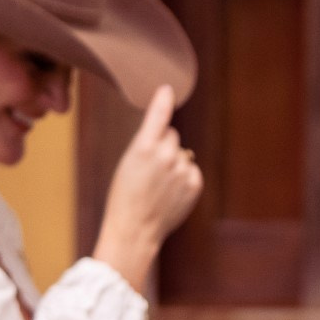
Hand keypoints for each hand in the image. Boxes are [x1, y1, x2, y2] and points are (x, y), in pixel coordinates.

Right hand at [92, 86, 202, 291]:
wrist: (135, 229)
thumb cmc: (125, 196)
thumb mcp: (128, 164)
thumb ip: (149, 146)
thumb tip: (174, 140)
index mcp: (143, 147)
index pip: (158, 115)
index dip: (163, 100)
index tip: (168, 89)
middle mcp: (166, 155)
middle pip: (171, 136)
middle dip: (163, 146)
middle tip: (148, 169)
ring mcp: (182, 169)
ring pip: (182, 153)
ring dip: (174, 163)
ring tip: (158, 185)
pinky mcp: (194, 183)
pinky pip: (191, 169)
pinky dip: (183, 177)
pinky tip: (170, 192)